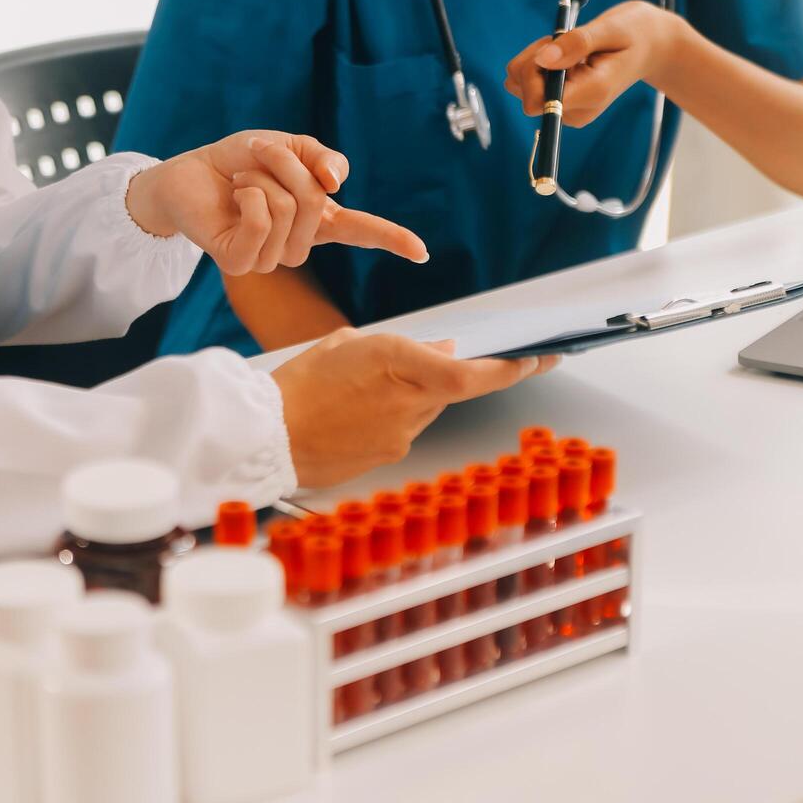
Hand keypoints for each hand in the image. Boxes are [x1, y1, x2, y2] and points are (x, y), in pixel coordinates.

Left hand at [125, 130, 428, 275]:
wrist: (187, 174)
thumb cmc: (239, 162)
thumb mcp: (286, 146)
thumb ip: (318, 157)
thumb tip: (339, 182)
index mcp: (316, 220)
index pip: (361, 232)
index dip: (392, 239)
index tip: (422, 253)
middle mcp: (297, 244)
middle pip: (316, 204)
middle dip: (287, 167)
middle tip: (259, 153)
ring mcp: (269, 258)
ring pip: (287, 211)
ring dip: (261, 178)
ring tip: (241, 178)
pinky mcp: (239, 263)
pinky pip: (260, 225)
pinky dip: (248, 198)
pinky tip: (235, 198)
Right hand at [271, 328, 557, 487]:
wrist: (265, 437)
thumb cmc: (298, 385)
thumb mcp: (349, 344)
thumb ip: (404, 348)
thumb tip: (442, 351)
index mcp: (397, 363)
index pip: (473, 374)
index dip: (512, 370)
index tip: (538, 360)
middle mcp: (407, 403)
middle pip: (454, 390)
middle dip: (450, 374)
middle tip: (428, 363)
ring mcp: (400, 436)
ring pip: (427, 410)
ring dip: (413, 396)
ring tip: (364, 389)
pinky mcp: (387, 458)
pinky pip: (404, 431)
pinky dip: (392, 417)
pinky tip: (358, 411)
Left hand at [505, 0, 684, 125]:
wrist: (650, 47)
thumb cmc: (636, 32)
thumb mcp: (611, 28)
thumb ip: (577, 44)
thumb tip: (542, 60)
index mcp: (590, 94)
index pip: (536, 102)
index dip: (533, 72)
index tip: (553, 47)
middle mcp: (575, 111)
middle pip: (523, 92)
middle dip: (534, 59)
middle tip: (565, 41)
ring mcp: (566, 110)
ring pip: (520, 85)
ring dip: (535, 58)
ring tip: (569, 47)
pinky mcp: (560, 103)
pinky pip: (527, 82)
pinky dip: (538, 63)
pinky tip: (565, 54)